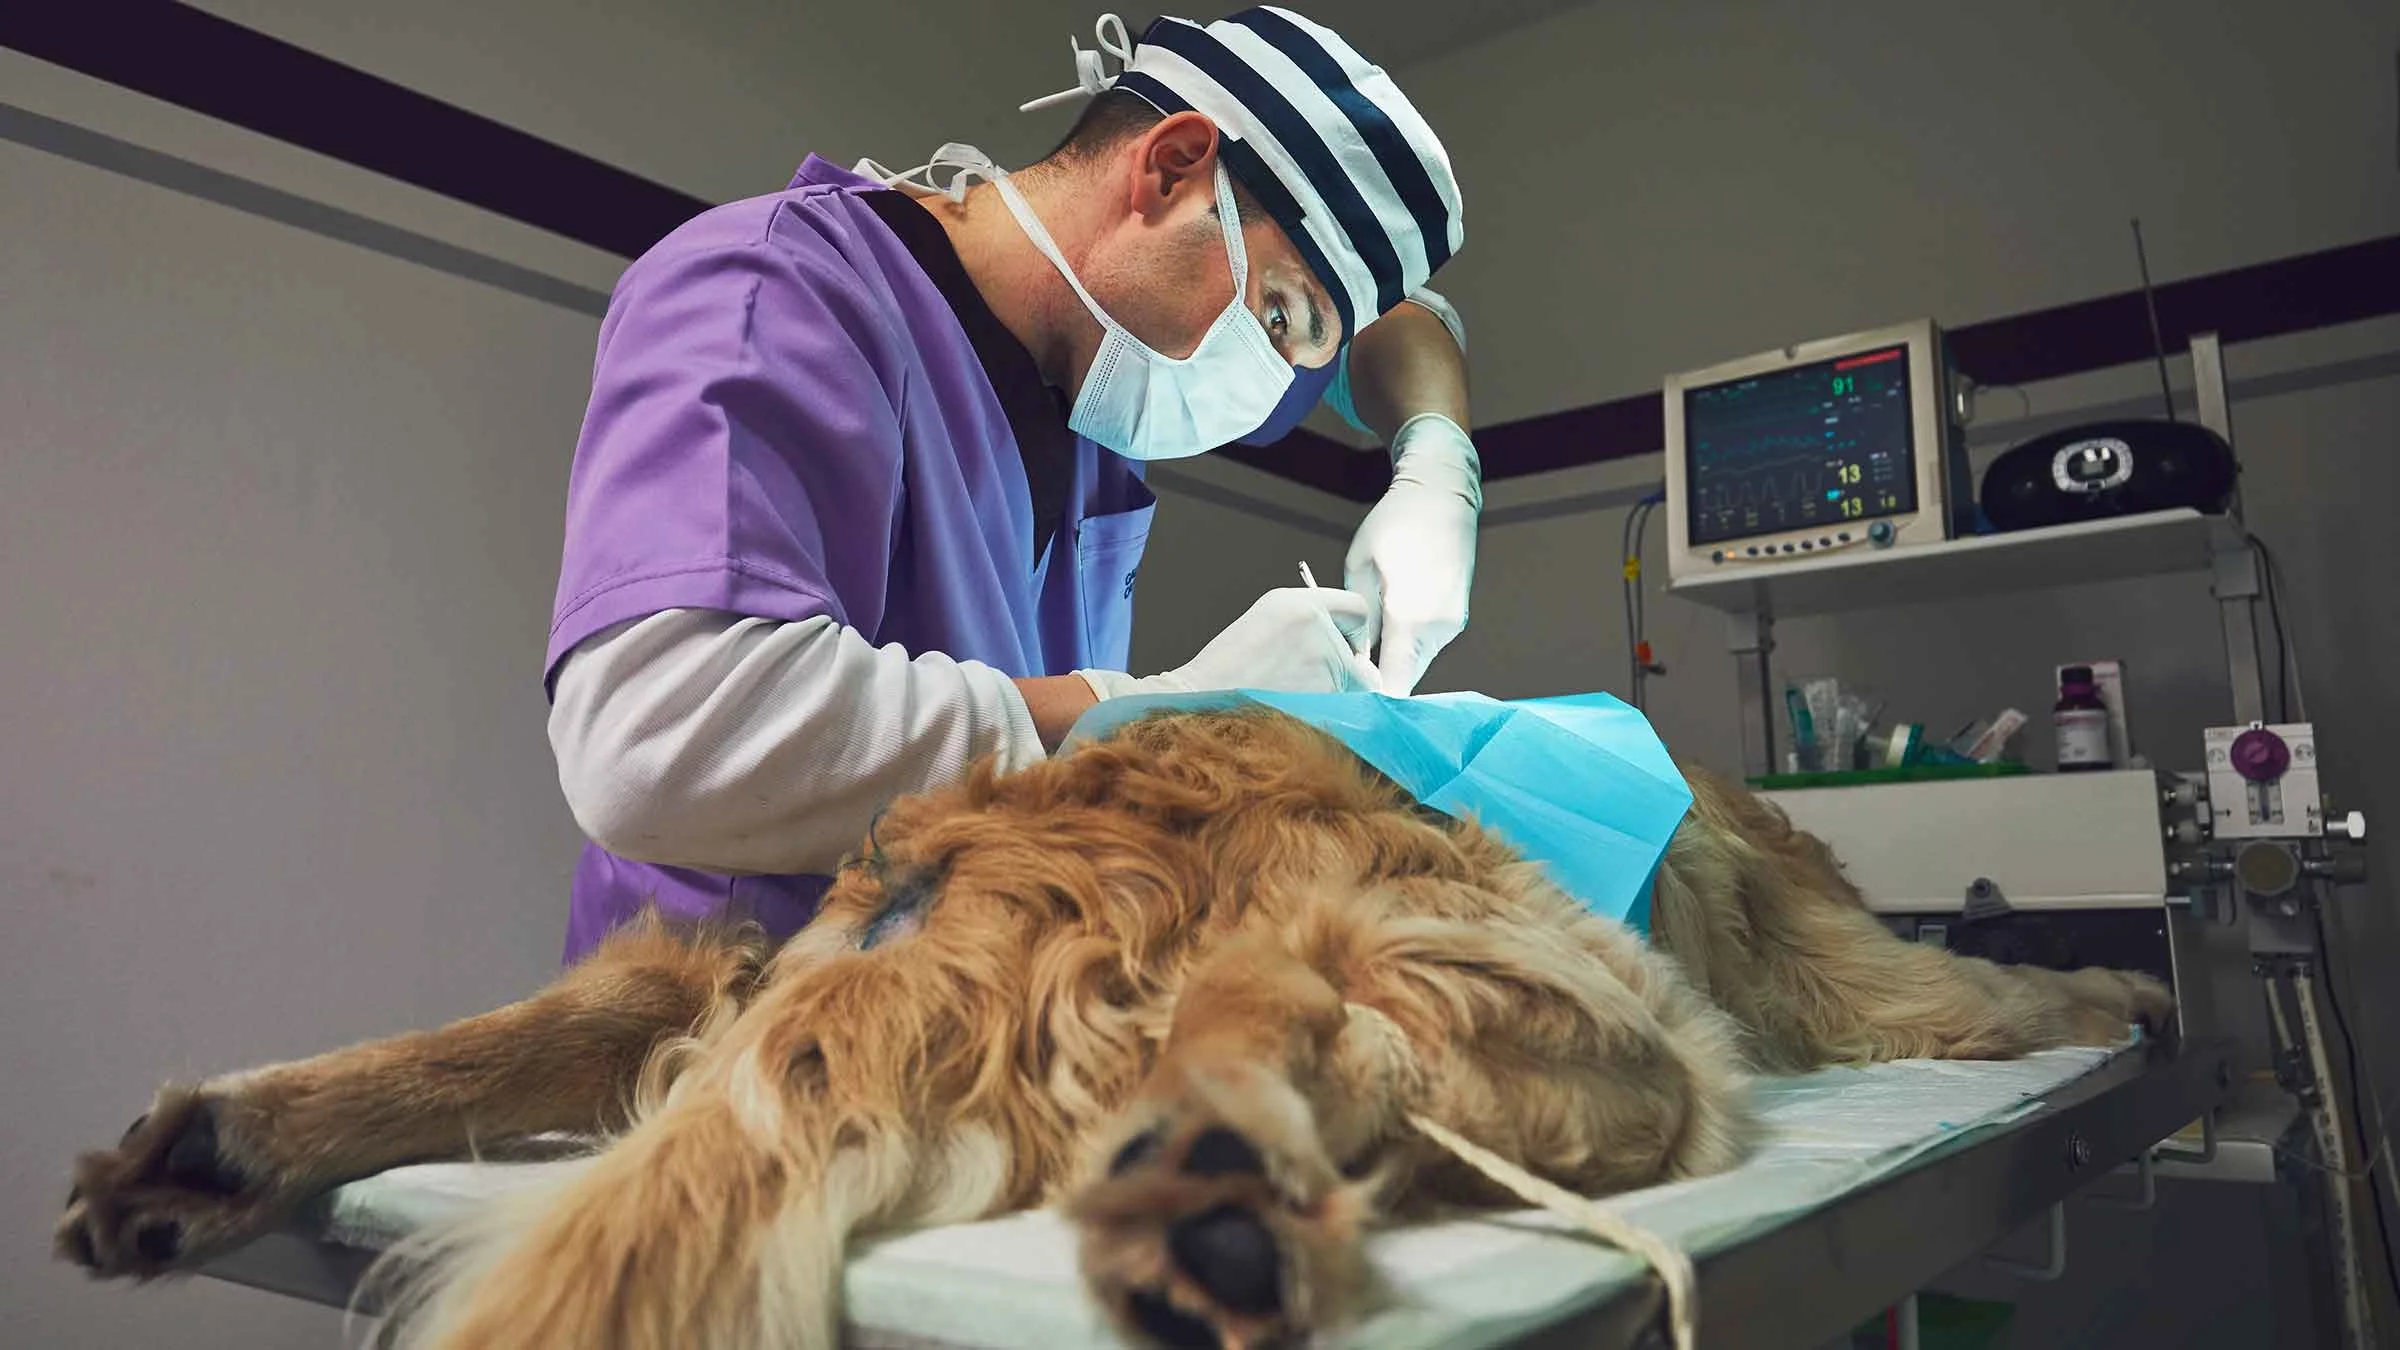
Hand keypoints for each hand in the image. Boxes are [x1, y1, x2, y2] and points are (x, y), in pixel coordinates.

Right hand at [1076, 588, 1382, 699]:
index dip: (1354, 631)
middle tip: (1309, 686)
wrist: (1199, 700)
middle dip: (1345, 674)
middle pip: (1360, 658)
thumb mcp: (1267, 620)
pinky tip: (1294, 716)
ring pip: (1354, 689)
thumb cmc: (1227, 666)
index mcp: (1301, 604)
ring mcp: (1323, 665)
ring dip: (1335, 698)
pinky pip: (1344, 713)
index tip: (1346, 646)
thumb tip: (1350, 647)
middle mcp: (1318, 628)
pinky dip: (1328, 718)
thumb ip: (1312, 622)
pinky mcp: (1324, 700)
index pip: (1357, 609)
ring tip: (1292, 702)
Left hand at [1344, 414, 1479, 695]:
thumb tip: (1351, 655)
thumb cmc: (1394, 524)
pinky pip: (1427, 645)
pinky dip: (1408, 647)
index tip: (1348, 701)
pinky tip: (1388, 630)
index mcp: (1409, 616)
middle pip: (1405, 678)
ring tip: (1363, 650)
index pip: (1393, 683)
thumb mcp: (1359, 567)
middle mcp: (1437, 627)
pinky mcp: (1457, 617)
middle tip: (1345, 677)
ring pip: (1417, 663)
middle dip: (1378, 683)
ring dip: (1393, 663)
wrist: (1442, 494)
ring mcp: (1451, 623)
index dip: (1370, 699)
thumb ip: (1358, 618)